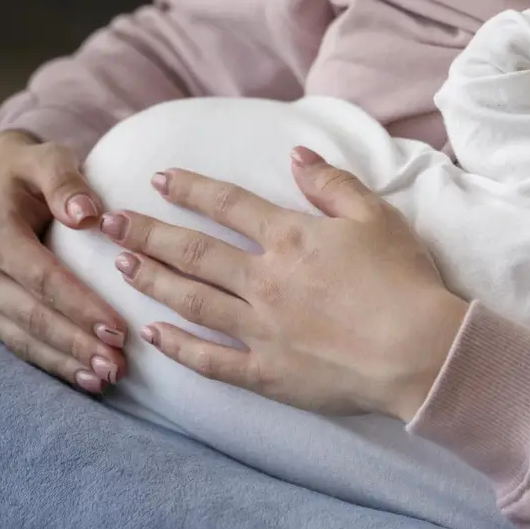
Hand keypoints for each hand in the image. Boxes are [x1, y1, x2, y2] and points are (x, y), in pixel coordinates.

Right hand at [0, 131, 127, 393]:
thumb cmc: (34, 169)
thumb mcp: (48, 159)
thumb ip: (66, 182)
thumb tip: (87, 214)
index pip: (43, 279)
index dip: (80, 306)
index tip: (119, 329)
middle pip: (34, 317)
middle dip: (77, 344)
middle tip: (119, 366)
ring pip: (26, 339)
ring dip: (67, 363)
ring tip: (107, 379)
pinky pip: (22, 344)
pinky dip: (54, 365)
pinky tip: (87, 382)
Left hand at [98, 148, 468, 421]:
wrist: (420, 351)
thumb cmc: (406, 281)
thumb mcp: (377, 217)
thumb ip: (332, 184)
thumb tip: (296, 155)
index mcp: (291, 238)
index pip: (228, 205)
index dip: (191, 189)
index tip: (160, 180)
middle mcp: (265, 280)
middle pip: (194, 252)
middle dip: (147, 234)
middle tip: (109, 223)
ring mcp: (261, 329)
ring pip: (191, 301)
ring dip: (153, 281)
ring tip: (122, 267)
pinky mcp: (266, 372)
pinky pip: (210, 360)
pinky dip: (177, 348)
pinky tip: (152, 335)